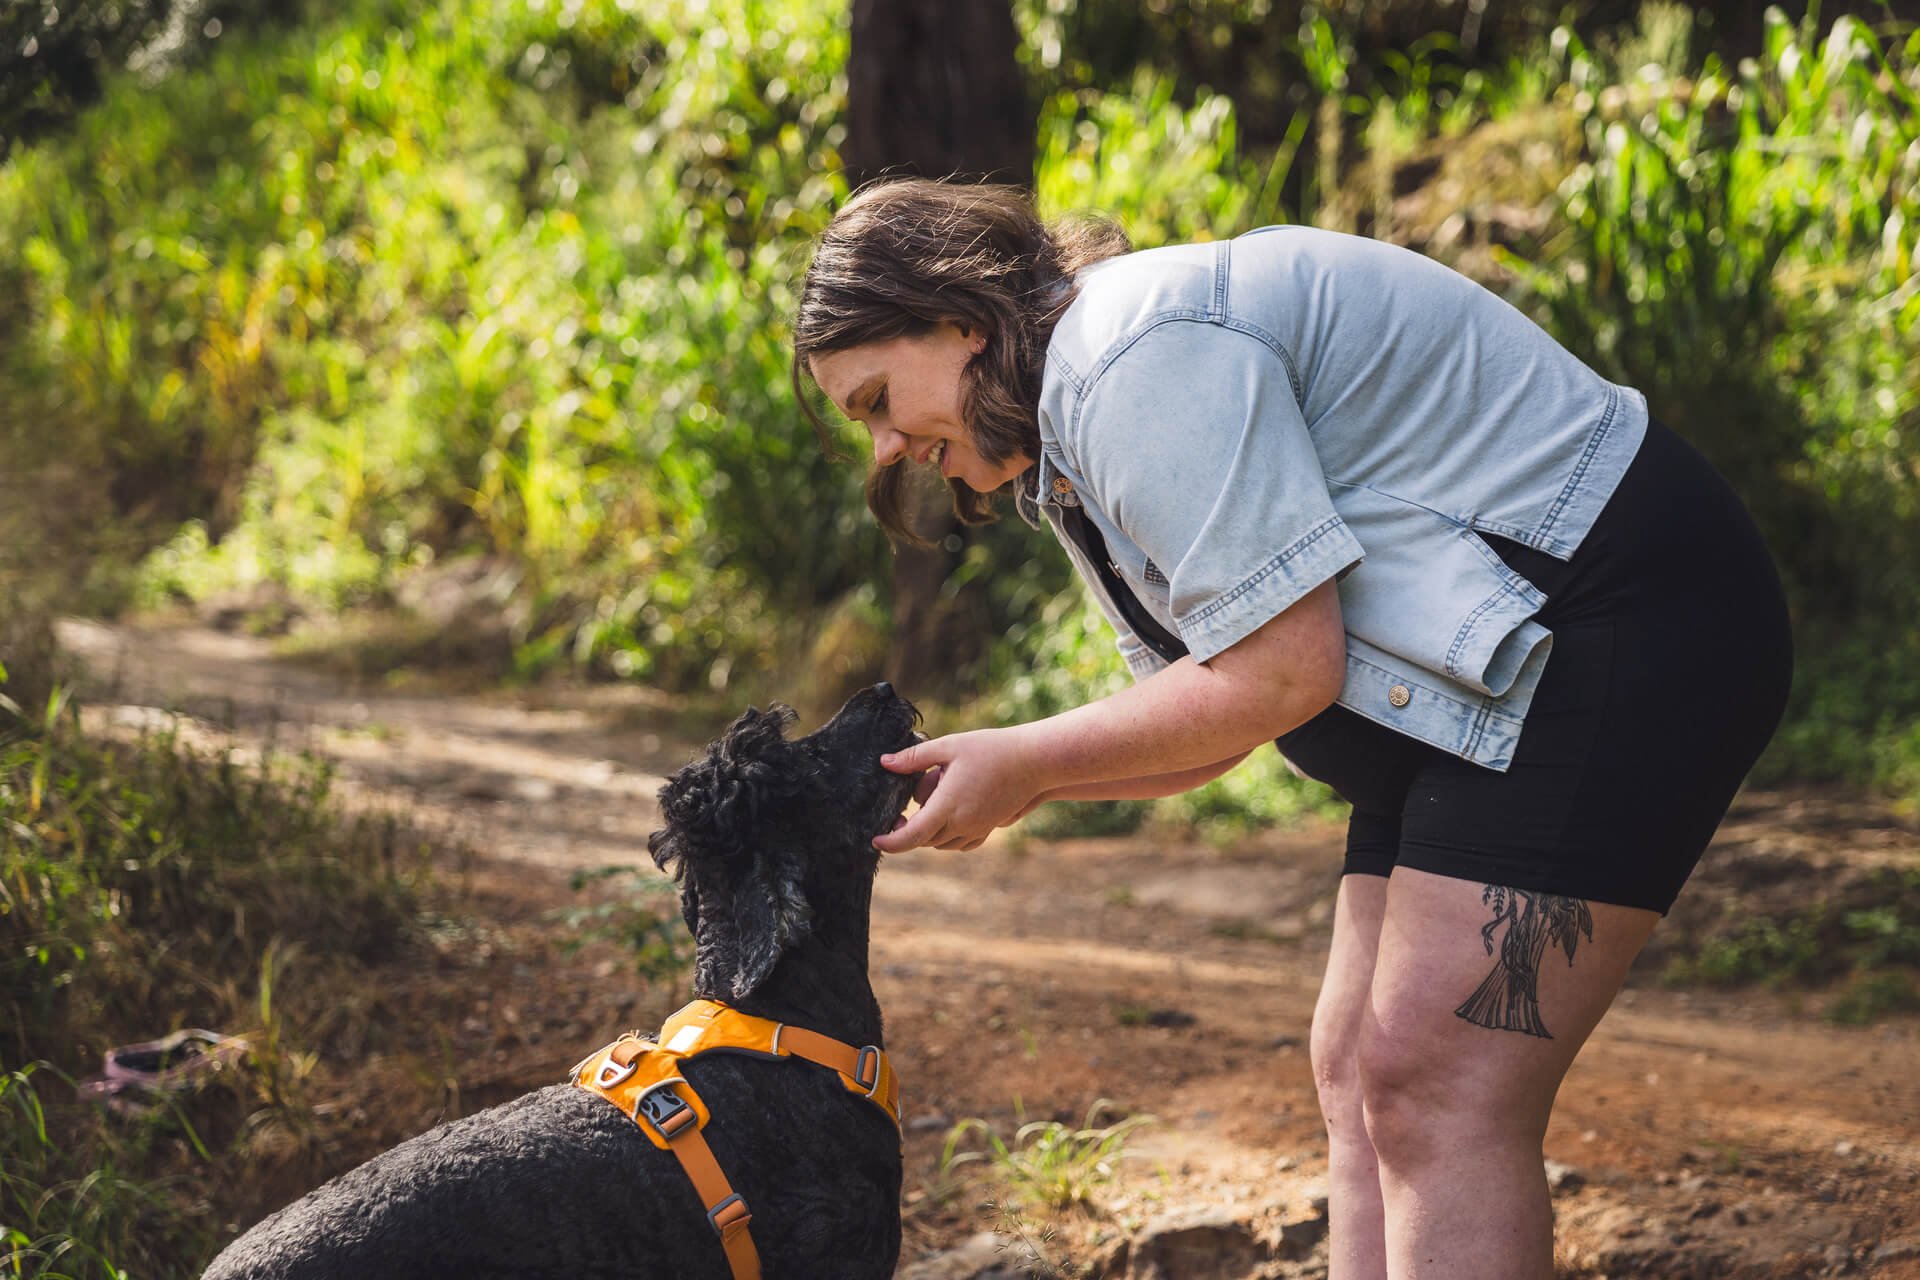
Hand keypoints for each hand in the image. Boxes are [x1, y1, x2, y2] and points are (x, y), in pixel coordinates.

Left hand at [872, 727, 1047, 851]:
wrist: (1035, 761)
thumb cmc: (991, 749)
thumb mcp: (949, 746)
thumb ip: (914, 758)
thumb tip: (885, 763)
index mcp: (948, 805)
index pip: (912, 835)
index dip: (891, 842)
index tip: (875, 840)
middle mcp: (962, 823)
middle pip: (924, 839)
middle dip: (908, 830)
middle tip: (899, 813)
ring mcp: (978, 827)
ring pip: (942, 843)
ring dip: (928, 832)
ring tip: (927, 806)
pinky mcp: (990, 827)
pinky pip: (962, 843)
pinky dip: (948, 837)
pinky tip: (947, 818)